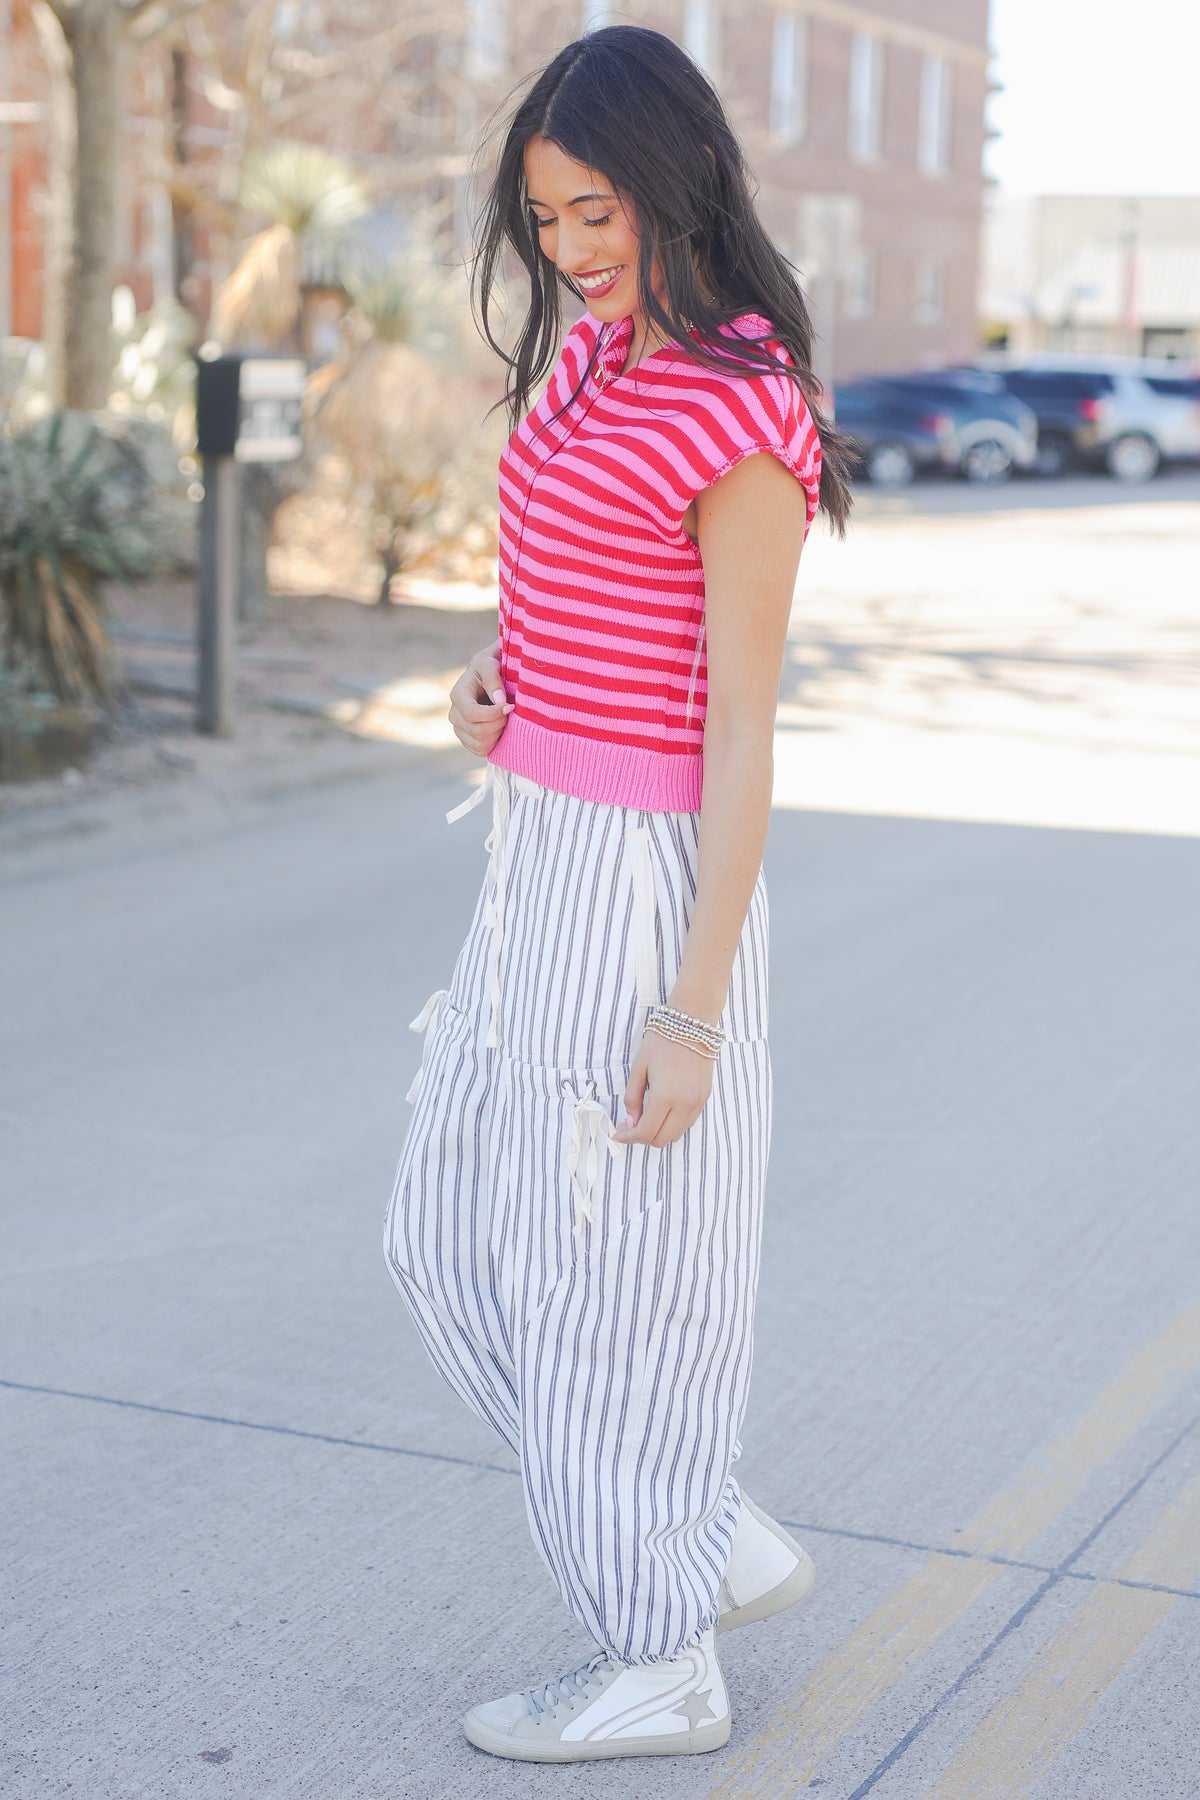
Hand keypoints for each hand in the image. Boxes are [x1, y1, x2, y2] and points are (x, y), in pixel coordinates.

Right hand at [449, 638, 513, 755]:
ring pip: (479, 744)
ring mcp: (459, 730)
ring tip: (505, 719)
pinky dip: (495, 743)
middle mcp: (454, 714)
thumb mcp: (491, 664)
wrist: (489, 679)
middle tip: (510, 712)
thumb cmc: (491, 668)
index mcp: (458, 695)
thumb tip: (499, 700)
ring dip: (498, 733)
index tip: (510, 706)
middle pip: (477, 731)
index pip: (471, 713)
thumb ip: (493, 678)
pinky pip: (481, 751)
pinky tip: (500, 729)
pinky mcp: (468, 740)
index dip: (493, 714)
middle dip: (499, 723)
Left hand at [612, 1028, 714, 1147]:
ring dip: (658, 1133)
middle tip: (629, 1127)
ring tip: (645, 1119)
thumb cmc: (661, 1042)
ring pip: (675, 1135)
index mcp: (664, 1096)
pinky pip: (687, 1123)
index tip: (618, 1133)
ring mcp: (696, 1103)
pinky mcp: (704, 1099)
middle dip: (642, 1137)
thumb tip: (630, 1122)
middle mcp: (684, 1104)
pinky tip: (661, 1112)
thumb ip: (632, 1098)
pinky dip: (672, 1125)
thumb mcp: (638, 1068)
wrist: (691, 1025)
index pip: (646, 1132)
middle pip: (661, 1139)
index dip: (629, 1137)